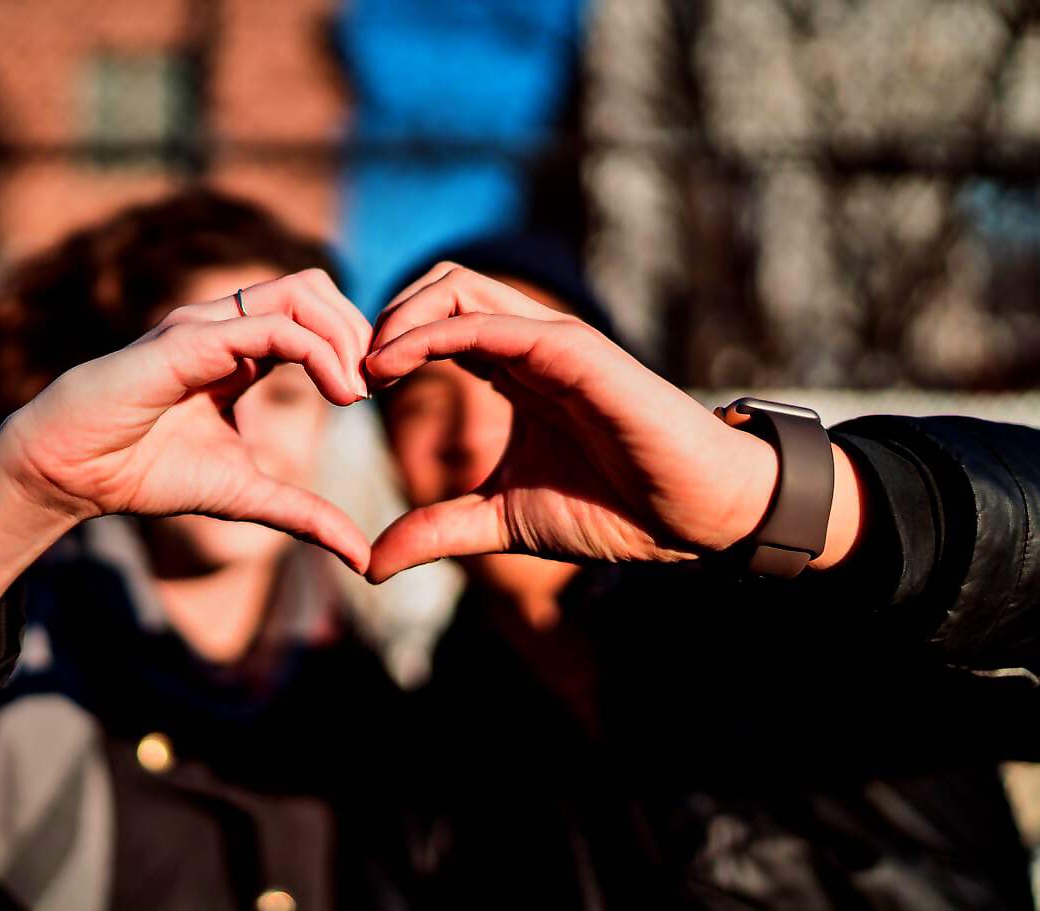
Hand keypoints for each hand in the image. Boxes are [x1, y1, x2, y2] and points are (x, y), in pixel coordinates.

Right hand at [0, 269, 372, 571]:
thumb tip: (361, 557)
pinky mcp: (188, 340)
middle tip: (377, 385)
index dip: (355, 345)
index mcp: (239, 350)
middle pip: (315, 287)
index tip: (377, 394)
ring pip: (300, 292)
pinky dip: (318, 351)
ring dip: (344, 335)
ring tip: (357, 390)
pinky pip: (270, 326)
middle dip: (359, 329)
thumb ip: (304, 515)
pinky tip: (337, 393)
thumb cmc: (144, 473)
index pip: (314, 315)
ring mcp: (205, 325)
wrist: (71, 474)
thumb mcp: (245, 496)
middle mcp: (224, 325)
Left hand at [363, 265, 791, 581]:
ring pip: (457, 286)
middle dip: (384, 317)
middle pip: (439, 286)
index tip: (349, 391)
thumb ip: (438, 529)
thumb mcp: (502, 520)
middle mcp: (529, 343)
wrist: (691, 518)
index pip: (435, 323)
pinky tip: (392, 366)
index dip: (386, 344)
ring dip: (398, 316)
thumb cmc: (613, 509)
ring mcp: (551, 340)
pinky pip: (487, 322)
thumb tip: (371, 563)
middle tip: (350, 373)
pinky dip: (430, 333)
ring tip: (366, 368)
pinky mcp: (573, 350)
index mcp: (513, 370)